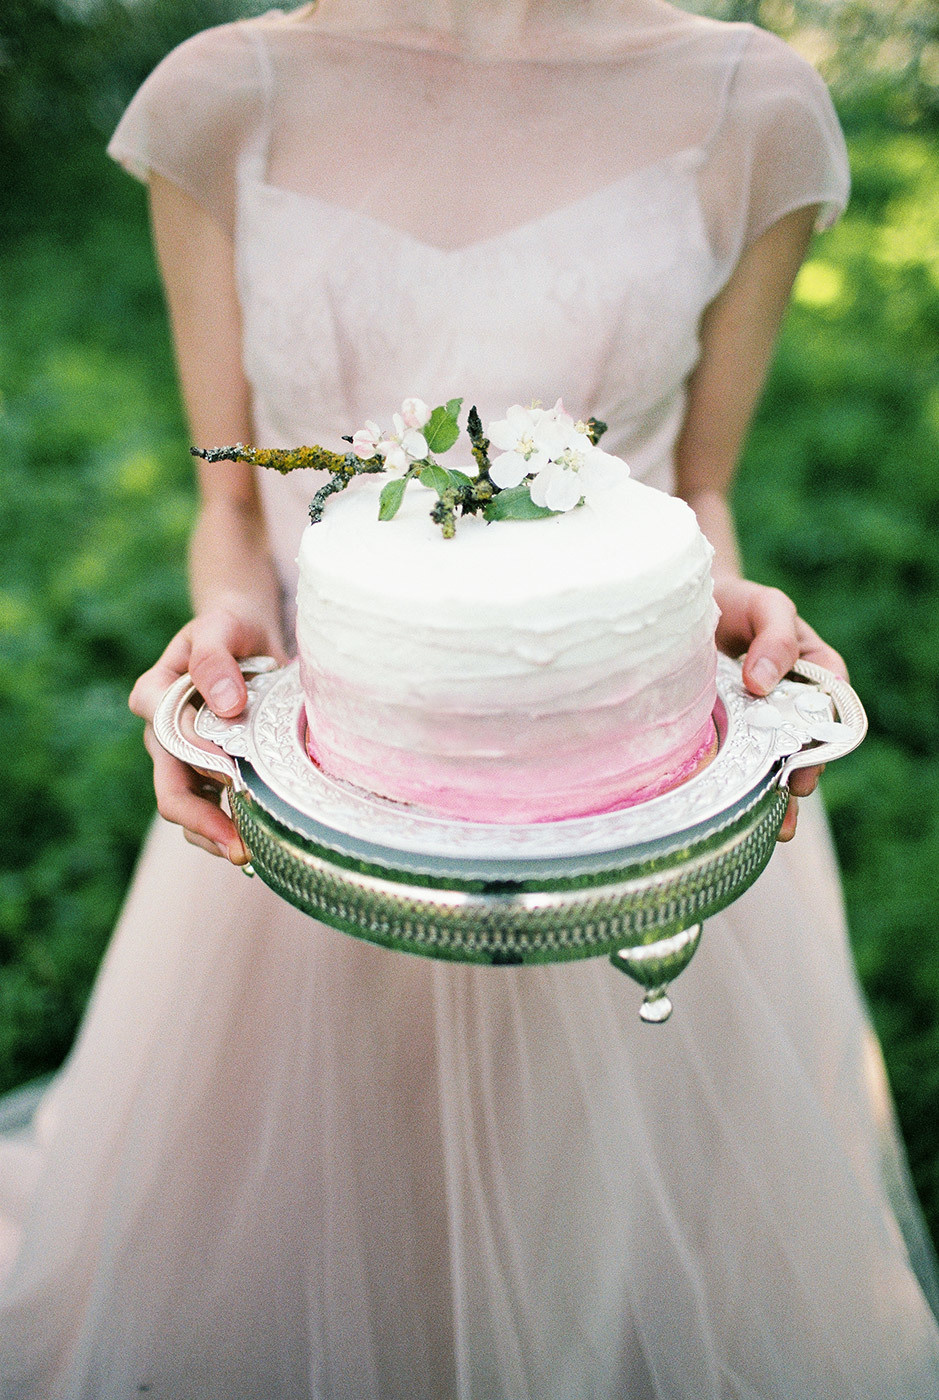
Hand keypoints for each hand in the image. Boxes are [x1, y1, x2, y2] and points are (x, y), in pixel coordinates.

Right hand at [130, 602, 287, 862]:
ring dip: (215, 835)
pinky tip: (256, 843)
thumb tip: (226, 704)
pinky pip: (210, 807)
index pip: (169, 742)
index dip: (198, 765)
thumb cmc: (227, 626)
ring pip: (188, 808)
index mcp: (155, 698)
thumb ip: (215, 660)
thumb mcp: (220, 628)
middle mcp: (161, 734)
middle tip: (240, 849)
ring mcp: (181, 757)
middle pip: (171, 790)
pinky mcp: (206, 769)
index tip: (234, 778)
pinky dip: (229, 826)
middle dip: (203, 823)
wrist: (242, 632)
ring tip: (250, 856)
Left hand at [712, 576, 847, 841]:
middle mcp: (790, 704)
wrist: (689, 607)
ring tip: (770, 826)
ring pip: (772, 763)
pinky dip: (735, 787)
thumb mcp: (765, 605)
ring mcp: (757, 722)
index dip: (822, 740)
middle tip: (787, 799)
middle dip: (800, 777)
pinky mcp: (725, 733)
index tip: (806, 763)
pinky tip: (729, 811)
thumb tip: (762, 682)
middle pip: (804, 747)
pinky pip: (735, 762)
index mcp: (815, 674)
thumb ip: (774, 637)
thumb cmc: (739, 602)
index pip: (829, 712)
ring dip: (773, 794)